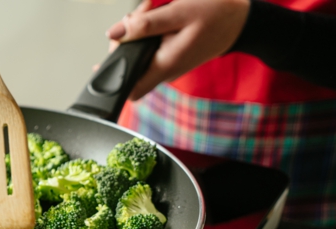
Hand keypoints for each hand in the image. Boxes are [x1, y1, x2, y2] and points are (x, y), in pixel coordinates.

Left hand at [106, 0, 249, 99]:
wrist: (241, 20)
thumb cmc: (217, 14)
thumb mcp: (179, 13)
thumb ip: (145, 25)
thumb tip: (114, 33)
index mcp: (165, 65)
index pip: (130, 90)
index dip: (115, 75)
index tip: (115, 49)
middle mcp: (164, 71)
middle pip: (129, 68)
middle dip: (124, 41)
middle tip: (137, 17)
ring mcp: (166, 66)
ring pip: (137, 57)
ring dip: (135, 34)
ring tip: (149, 11)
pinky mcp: (168, 58)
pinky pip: (147, 50)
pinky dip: (146, 33)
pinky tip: (155, 17)